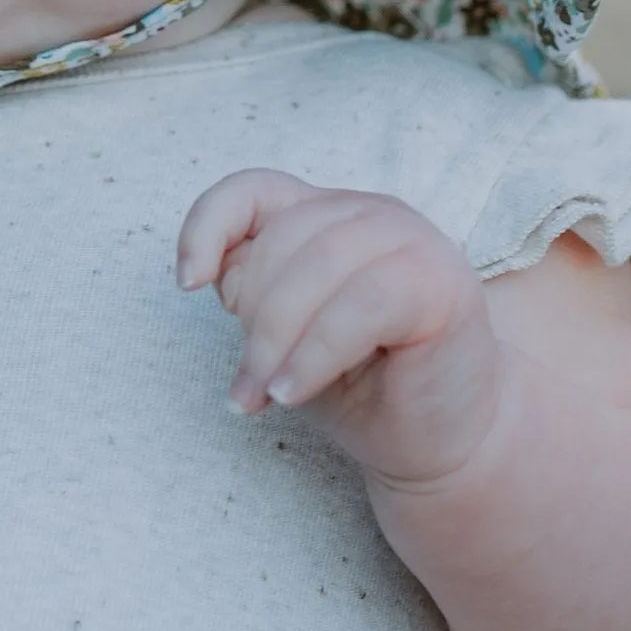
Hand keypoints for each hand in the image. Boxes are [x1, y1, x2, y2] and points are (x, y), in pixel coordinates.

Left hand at [176, 169, 505, 485]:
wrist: (441, 441)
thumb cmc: (359, 384)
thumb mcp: (286, 335)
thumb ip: (255, 293)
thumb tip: (213, 276)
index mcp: (327, 215)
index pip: (254, 189)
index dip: (208, 225)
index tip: (188, 284)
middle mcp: (369, 214)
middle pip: (279, 240)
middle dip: (251, 322)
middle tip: (246, 388)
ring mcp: (410, 239)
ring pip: (314, 270)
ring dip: (275, 344)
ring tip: (267, 397)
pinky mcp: (441, 282)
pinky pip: (357, 307)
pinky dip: (314, 355)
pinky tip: (294, 392)